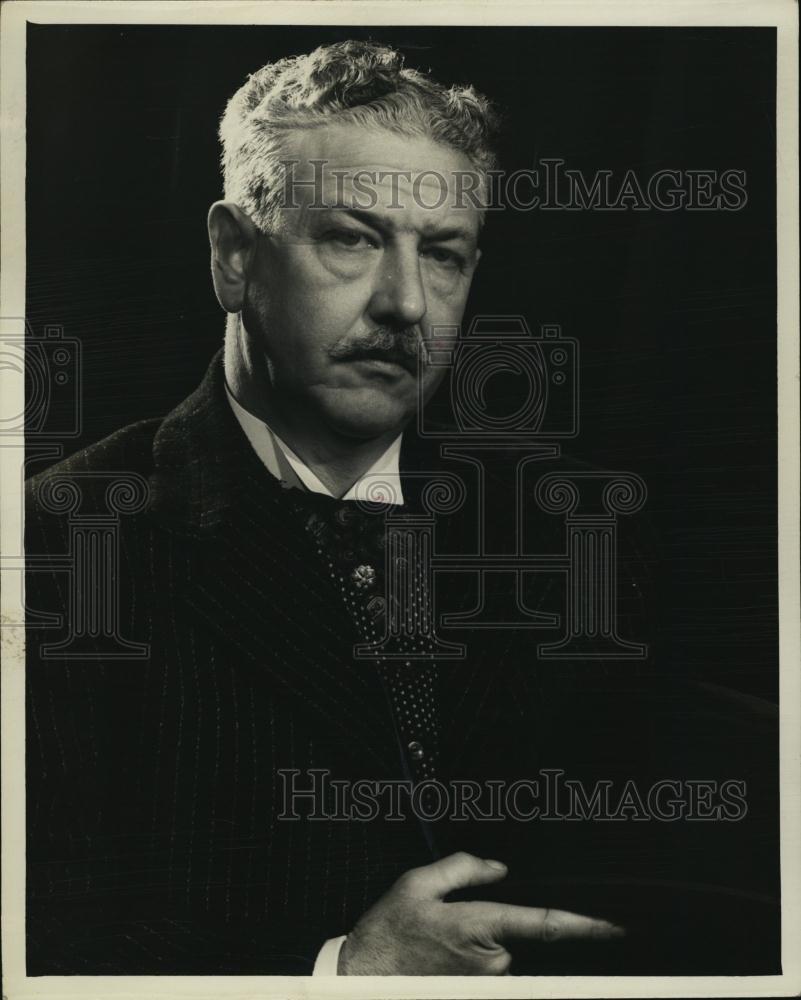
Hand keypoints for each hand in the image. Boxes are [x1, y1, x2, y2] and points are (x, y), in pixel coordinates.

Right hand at [337, 851, 624, 974]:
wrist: (365, 976)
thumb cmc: (389, 931)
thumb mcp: (417, 884)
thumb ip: (462, 868)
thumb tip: (497, 867)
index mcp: (479, 927)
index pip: (543, 925)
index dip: (585, 924)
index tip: (618, 924)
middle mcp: (491, 960)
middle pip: (519, 930)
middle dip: (501, 916)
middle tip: (453, 915)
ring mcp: (486, 979)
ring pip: (504, 946)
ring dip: (483, 935)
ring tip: (437, 934)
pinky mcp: (477, 987)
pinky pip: (491, 960)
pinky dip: (475, 948)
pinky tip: (442, 946)